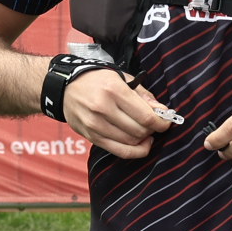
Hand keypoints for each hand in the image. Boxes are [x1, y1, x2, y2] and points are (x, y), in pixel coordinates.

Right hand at [61, 70, 176, 159]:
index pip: (146, 116)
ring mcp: (95, 124)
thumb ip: (144, 96)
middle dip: (152, 130)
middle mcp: (103, 108)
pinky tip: (139, 144)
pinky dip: (134, 151)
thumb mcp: (122, 79)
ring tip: (145, 132)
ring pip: (130, 142)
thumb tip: (162, 112)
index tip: (166, 122)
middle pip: (139, 131)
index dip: (161, 123)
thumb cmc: (97, 80)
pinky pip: (118, 151)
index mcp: (114, 90)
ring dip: (143, 140)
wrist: (66, 87)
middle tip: (153, 125)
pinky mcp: (91, 136)